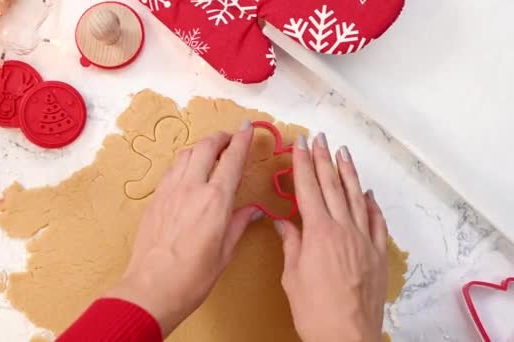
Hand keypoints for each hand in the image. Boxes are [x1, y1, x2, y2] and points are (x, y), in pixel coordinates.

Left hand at [108, 121, 262, 336]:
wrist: (151, 288)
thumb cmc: (192, 278)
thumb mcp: (224, 253)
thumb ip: (238, 224)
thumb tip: (252, 210)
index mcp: (215, 201)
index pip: (232, 160)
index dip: (242, 139)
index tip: (248, 126)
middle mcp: (192, 188)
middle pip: (206, 147)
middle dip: (221, 137)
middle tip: (230, 138)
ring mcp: (170, 190)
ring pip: (186, 153)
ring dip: (201, 146)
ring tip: (211, 150)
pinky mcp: (155, 198)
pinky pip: (172, 169)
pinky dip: (184, 160)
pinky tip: (189, 169)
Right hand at [275, 133, 387, 341]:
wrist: (346, 336)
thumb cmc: (314, 310)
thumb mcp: (292, 275)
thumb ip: (291, 243)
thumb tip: (283, 223)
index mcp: (318, 232)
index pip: (307, 188)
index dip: (303, 164)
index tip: (300, 144)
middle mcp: (343, 229)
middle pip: (332, 186)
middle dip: (324, 159)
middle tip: (321, 138)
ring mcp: (364, 240)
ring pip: (356, 198)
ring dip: (349, 173)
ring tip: (343, 153)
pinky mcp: (377, 254)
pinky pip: (377, 222)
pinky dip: (372, 205)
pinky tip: (368, 193)